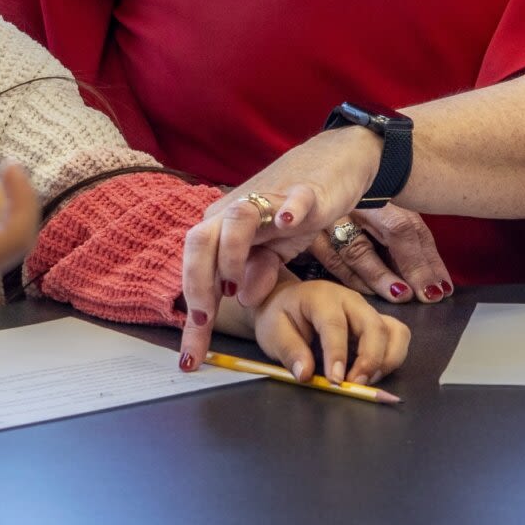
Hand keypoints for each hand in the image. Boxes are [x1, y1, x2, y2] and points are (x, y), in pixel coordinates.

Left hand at [174, 130, 451, 366]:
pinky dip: (289, 209)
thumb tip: (243, 299)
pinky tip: (289, 222)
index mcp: (224, 231)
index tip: (190, 359)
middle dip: (197, 283)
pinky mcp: (304, 190)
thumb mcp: (275, 252)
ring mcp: (269, 199)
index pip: (198, 274)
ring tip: (235, 284)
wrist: (333, 165)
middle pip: (200, 240)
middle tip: (205, 320)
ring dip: (230, 252)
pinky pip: (293, 199)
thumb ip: (257, 275)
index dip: (192, 318)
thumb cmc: (295, 211)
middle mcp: (236, 212)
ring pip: (235, 217)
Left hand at [234, 278, 411, 386]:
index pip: (335, 325)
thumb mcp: (273, 333)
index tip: (335, 380)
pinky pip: (398, 337)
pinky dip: (392, 358)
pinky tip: (373, 373)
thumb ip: (290, 352)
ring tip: (366, 381)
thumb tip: (306, 375)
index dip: (337, 354)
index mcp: (322, 297)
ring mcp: (368, 310)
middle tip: (354, 385)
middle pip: (374, 326)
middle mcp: (351, 300)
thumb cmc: (279, 317)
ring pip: (395, 331)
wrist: (285, 303)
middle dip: (370, 360)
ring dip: (386, 361)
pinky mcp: (377, 322)